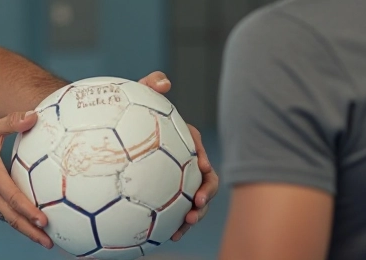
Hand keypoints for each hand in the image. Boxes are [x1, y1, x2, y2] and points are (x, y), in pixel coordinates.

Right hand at [0, 112, 53, 248]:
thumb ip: (11, 122)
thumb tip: (33, 116)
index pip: (13, 198)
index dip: (29, 211)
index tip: (44, 221)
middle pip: (13, 219)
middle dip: (32, 232)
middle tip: (49, 242)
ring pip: (8, 220)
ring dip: (26, 230)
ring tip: (44, 238)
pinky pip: (2, 215)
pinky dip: (15, 221)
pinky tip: (28, 224)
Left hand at [136, 71, 219, 240]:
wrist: (107, 131)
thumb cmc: (124, 111)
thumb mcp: (137, 96)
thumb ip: (150, 85)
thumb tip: (164, 81)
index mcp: (182, 141)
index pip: (198, 151)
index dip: (203, 163)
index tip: (201, 172)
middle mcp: (181, 162)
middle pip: (203, 181)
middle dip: (205, 196)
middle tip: (194, 208)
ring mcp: (173, 181)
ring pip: (192, 201)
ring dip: (193, 215)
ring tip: (183, 228)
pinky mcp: (162, 196)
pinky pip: (173, 212)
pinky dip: (173, 224)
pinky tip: (167, 236)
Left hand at [171, 124, 218, 240]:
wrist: (155, 133)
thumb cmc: (172, 129)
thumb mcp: (187, 132)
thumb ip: (196, 144)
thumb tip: (205, 166)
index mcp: (201, 170)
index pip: (210, 183)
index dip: (207, 192)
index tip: (198, 199)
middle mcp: (195, 184)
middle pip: (202, 203)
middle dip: (198, 213)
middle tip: (190, 218)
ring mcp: (183, 194)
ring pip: (190, 213)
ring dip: (187, 224)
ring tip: (178, 232)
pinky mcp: (170, 201)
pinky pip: (175, 216)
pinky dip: (175, 226)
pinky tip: (170, 235)